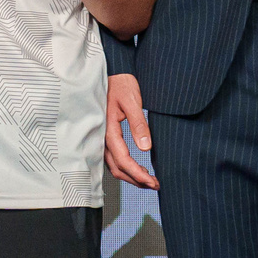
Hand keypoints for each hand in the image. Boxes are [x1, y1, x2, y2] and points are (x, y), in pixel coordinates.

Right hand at [104, 72, 157, 188]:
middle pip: (117, 168)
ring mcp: (102, 137)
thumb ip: (138, 124)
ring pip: (114, 165)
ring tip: (148, 180)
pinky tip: (137, 167)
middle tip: (154, 185)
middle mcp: (103, 137)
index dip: (138, 174)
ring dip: (130, 176)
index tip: (153, 182)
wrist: (112, 73)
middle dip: (136, 180)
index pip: (123, 160)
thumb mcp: (132, 102)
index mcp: (109, 130)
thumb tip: (145, 147)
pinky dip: (125, 167)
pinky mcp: (106, 135)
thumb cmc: (121, 84)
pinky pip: (112, 158)